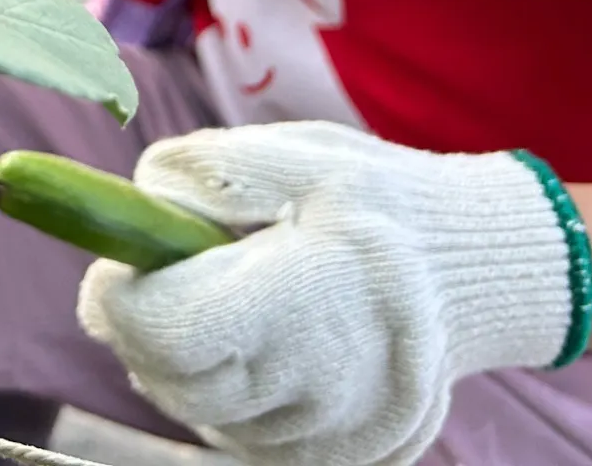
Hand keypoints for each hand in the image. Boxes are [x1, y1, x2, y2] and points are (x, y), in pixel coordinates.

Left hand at [76, 121, 572, 465]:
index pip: (165, 329)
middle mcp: (314, 383)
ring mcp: (327, 431)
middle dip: (138, 325)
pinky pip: (237, 434)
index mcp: (301, 298)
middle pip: (166, 378)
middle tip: (159, 276)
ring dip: (177, 361)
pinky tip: (250, 343)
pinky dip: (221, 393)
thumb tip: (139, 198)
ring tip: (215, 301)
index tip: (115, 264)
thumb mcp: (301, 156)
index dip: (117, 296)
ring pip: (196, 411)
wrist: (476, 275)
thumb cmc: (380, 204)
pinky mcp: (334, 455)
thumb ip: (209, 169)